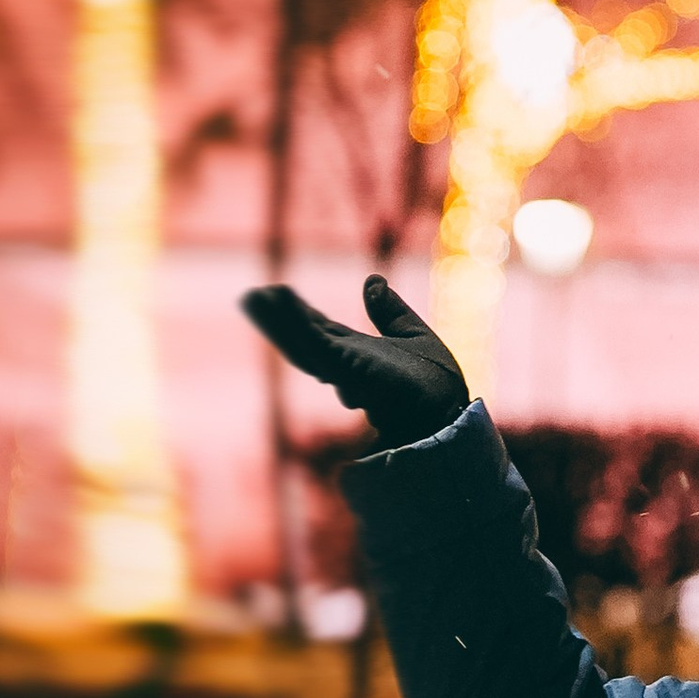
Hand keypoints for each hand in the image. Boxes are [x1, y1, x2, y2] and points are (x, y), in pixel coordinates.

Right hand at [241, 274, 470, 447]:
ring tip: (255, 299)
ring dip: (278, 322)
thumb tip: (371, 280)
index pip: (319, 331)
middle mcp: (345, 364)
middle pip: (302, 339)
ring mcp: (344, 369)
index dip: (297, 314)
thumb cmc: (434, 389)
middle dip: (277, 320)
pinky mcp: (349, 371)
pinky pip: (317, 346)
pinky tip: (282, 306)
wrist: (446, 416)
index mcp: (357, 355)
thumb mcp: (413, 336)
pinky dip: (297, 326)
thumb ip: (390, 311)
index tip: (276, 294)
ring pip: (303, 345)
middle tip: (252, 298)